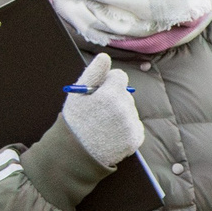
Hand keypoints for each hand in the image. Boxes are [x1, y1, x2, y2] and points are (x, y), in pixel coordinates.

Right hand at [62, 51, 144, 168]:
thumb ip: (93, 73)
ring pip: (130, 109)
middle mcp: (123, 109)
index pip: (120, 77)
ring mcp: (131, 125)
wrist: (77, 154)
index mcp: (109, 95)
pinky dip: (127, 128)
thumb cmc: (75, 122)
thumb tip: (105, 56)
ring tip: (104, 125)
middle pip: (126, 94)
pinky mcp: (136, 139)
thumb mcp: (78, 95)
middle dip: (115, 99)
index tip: (99, 93)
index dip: (108, 84)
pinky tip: (112, 133)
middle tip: (99, 113)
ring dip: (121, 114)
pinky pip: (135, 125)